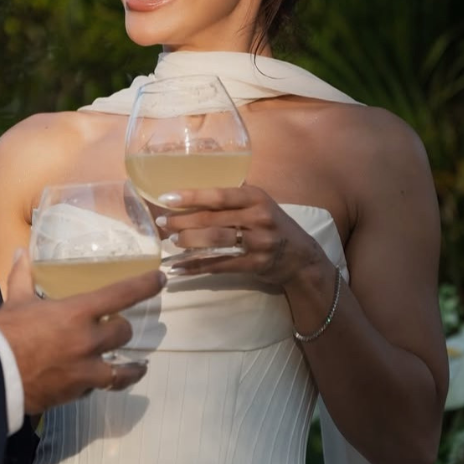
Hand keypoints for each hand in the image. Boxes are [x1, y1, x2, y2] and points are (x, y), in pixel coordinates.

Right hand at [0, 251, 161, 413]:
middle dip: (123, 328)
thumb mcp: (15, 301)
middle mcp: (88, 341)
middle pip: (124, 332)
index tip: (160, 280)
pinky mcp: (77, 393)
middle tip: (118, 326)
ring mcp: (86, 370)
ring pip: (123, 370)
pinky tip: (94, 382)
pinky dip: (96, 383)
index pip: (122, 294)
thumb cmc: (4, 333)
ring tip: (137, 367)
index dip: (145, 285)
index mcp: (77, 313)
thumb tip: (21, 252)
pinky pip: (96, 387)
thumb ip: (23, 277)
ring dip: (131, 367)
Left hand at [156, 186, 325, 288]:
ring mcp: (259, 242)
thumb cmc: (272, 225)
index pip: (218, 195)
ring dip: (188, 242)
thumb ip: (232, 199)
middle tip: (163, 224)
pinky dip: (196, 267)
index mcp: (255, 197)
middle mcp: (258, 217)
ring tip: (171, 242)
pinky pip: (219, 265)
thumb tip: (191, 195)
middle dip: (183, 222)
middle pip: (212, 219)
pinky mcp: (255, 264)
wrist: (301, 256)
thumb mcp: (259, 204)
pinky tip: (178, 269)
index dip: (191, 197)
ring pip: (215, 241)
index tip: (167, 198)